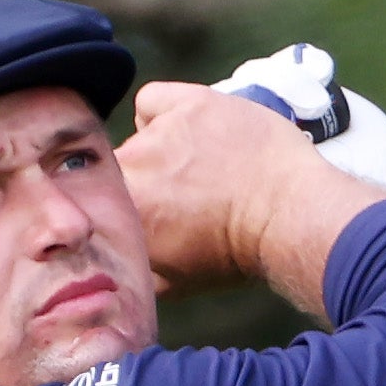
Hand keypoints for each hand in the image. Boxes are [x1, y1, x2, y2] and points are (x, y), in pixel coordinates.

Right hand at [116, 80, 385, 317]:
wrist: (291, 216)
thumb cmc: (235, 254)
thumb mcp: (169, 284)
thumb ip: (127, 270)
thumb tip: (106, 266)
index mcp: (124, 212)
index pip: (95, 202)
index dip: (117, 208)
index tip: (140, 213)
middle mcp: (132, 167)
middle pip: (114, 168)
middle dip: (139, 181)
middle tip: (177, 194)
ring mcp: (161, 131)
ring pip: (138, 138)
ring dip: (159, 151)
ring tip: (200, 167)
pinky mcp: (189, 102)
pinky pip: (151, 101)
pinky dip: (164, 112)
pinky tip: (190, 131)